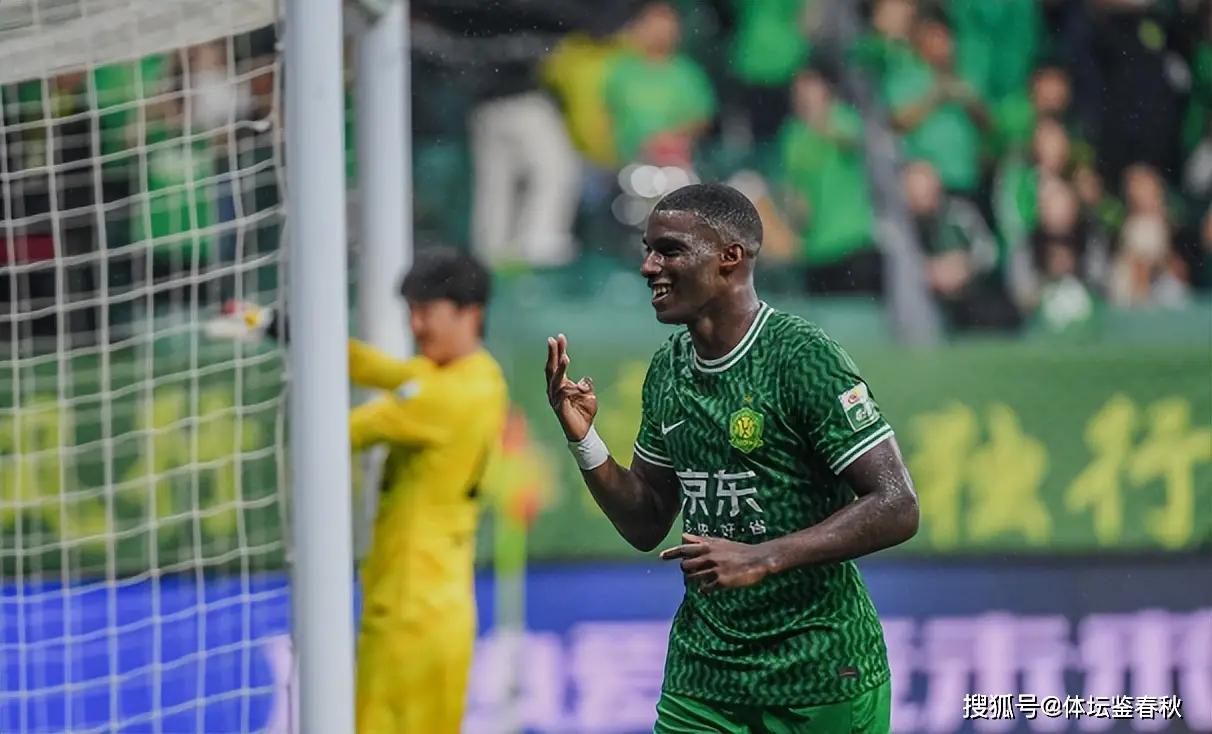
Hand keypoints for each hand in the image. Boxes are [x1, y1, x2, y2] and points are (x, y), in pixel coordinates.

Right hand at [545, 333, 597, 440]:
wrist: (583, 432)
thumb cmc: (584, 412)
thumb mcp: (589, 395)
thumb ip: (586, 385)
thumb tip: (585, 379)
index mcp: (562, 384)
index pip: (558, 364)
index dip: (559, 350)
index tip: (560, 336)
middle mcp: (555, 389)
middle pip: (552, 368)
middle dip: (553, 353)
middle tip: (553, 339)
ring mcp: (555, 398)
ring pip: (556, 380)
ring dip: (561, 369)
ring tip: (565, 357)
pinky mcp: (559, 407)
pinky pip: (564, 394)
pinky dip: (572, 389)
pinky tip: (580, 388)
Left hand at [659, 533, 774, 592]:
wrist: (758, 559)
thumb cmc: (738, 550)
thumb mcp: (718, 542)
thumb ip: (700, 540)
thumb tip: (683, 535)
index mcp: (708, 546)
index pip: (684, 549)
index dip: (671, 553)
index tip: (661, 557)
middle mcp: (709, 557)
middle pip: (685, 565)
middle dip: (686, 570)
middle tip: (694, 571)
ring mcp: (715, 569)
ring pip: (693, 578)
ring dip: (694, 580)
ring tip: (702, 579)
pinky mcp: (722, 581)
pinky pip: (705, 588)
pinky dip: (704, 589)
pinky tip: (708, 588)